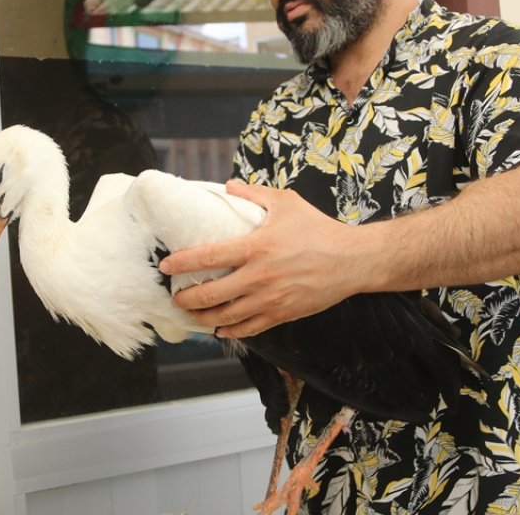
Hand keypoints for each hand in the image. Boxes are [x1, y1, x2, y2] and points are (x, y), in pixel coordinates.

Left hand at [160, 182, 367, 337]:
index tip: (167, 265)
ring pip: (227, 317)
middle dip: (187, 299)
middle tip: (175, 297)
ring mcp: (270, 299)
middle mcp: (259, 277)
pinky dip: (231, 332)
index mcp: (256, 247)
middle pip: (212, 294)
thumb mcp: (286, 203)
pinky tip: (221, 330)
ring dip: (204, 318)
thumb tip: (228, 187)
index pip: (209, 257)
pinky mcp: (282, 314)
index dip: (183, 263)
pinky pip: (250, 329)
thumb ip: (254, 195)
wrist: (352, 260)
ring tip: (192, 315)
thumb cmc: (319, 229)